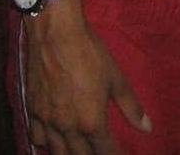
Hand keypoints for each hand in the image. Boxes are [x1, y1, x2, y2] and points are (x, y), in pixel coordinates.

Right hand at [23, 1, 150, 153]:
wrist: (56, 35)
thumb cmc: (90, 54)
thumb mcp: (116, 78)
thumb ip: (131, 106)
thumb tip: (147, 127)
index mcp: (91, 121)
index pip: (104, 151)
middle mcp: (67, 127)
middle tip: (100, 152)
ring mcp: (47, 121)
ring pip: (56, 151)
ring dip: (69, 153)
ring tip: (79, 150)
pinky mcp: (32, 110)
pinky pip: (36, 137)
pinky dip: (45, 143)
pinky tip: (52, 140)